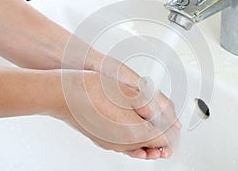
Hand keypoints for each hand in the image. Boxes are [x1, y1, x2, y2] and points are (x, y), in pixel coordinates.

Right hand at [54, 71, 180, 158]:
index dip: (172, 132)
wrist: (61, 96)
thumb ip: (148, 106)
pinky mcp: (102, 141)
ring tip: (157, 134)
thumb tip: (161, 115)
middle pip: (151, 147)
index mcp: (133, 131)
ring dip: (150, 141)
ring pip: (138, 148)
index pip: (162, 138)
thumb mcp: (126, 91)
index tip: (176, 127)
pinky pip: (125, 146)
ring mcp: (111, 144)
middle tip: (171, 133)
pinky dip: (136, 141)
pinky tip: (136, 131)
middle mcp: (123, 143)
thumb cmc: (89, 90)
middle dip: (163, 139)